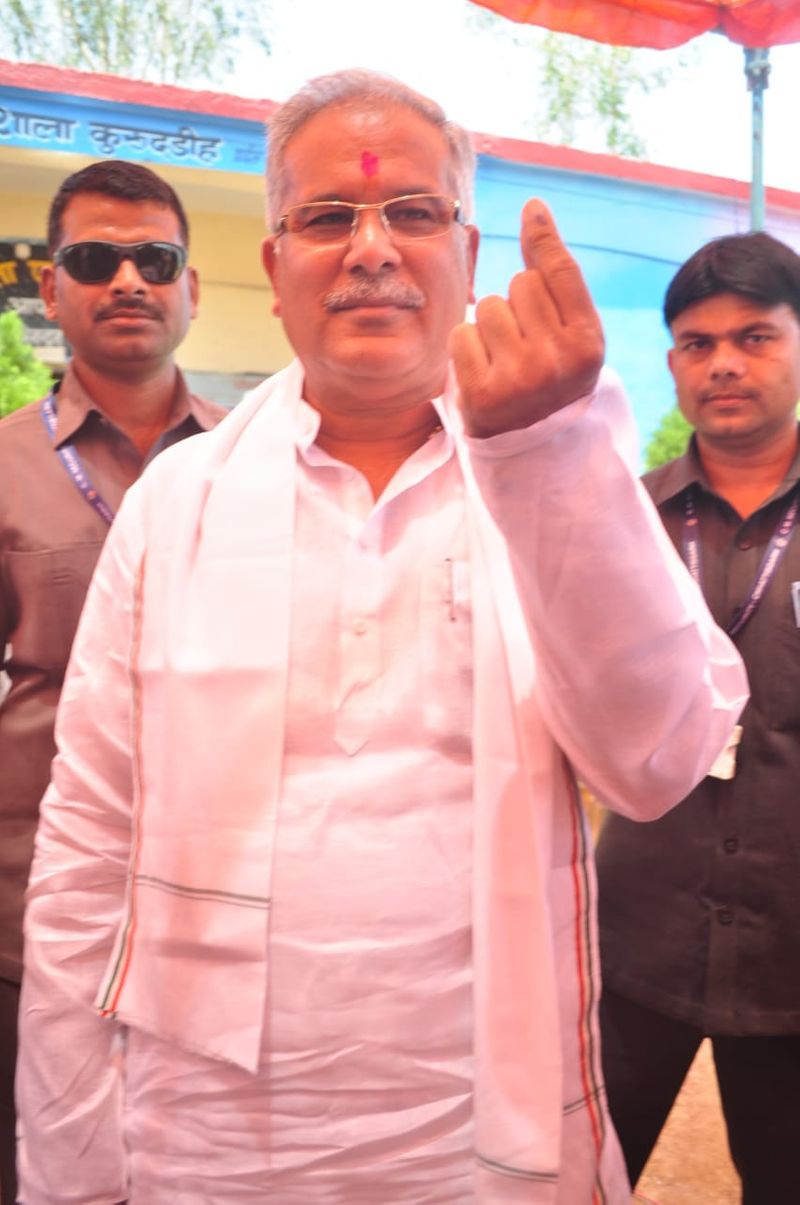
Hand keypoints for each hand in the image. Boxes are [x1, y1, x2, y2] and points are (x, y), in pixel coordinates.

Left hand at [449, 198, 604, 436]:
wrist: (532, 443)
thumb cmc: (551, 372)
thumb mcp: (568, 331)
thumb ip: (553, 275)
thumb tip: (534, 209)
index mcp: (588, 343)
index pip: (560, 273)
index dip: (543, 238)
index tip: (531, 208)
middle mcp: (558, 360)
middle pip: (520, 285)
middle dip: (516, 303)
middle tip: (525, 342)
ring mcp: (520, 379)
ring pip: (488, 307)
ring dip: (489, 326)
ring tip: (503, 357)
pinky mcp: (482, 393)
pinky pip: (462, 335)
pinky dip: (466, 348)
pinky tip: (483, 370)